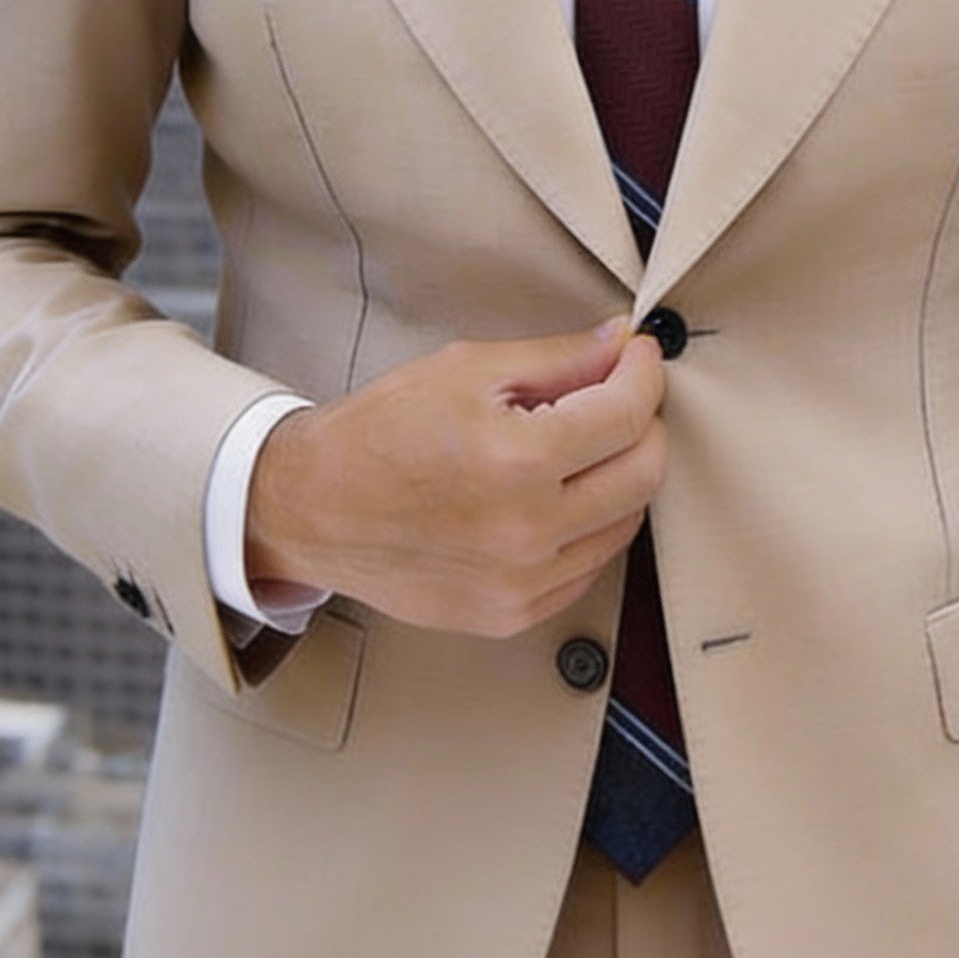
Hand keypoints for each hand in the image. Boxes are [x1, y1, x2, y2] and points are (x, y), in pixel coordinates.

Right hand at [245, 318, 666, 636]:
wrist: (313, 510)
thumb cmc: (379, 433)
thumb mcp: (466, 370)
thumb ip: (557, 358)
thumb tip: (620, 343)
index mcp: (517, 459)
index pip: (628, 414)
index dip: (643, 373)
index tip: (637, 356)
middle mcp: (527, 530)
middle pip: (645, 473)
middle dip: (643, 423)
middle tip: (615, 396)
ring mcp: (522, 583)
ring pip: (626, 523)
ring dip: (619, 476)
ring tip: (575, 447)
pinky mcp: (513, 614)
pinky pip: (589, 566)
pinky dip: (589, 525)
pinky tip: (552, 497)